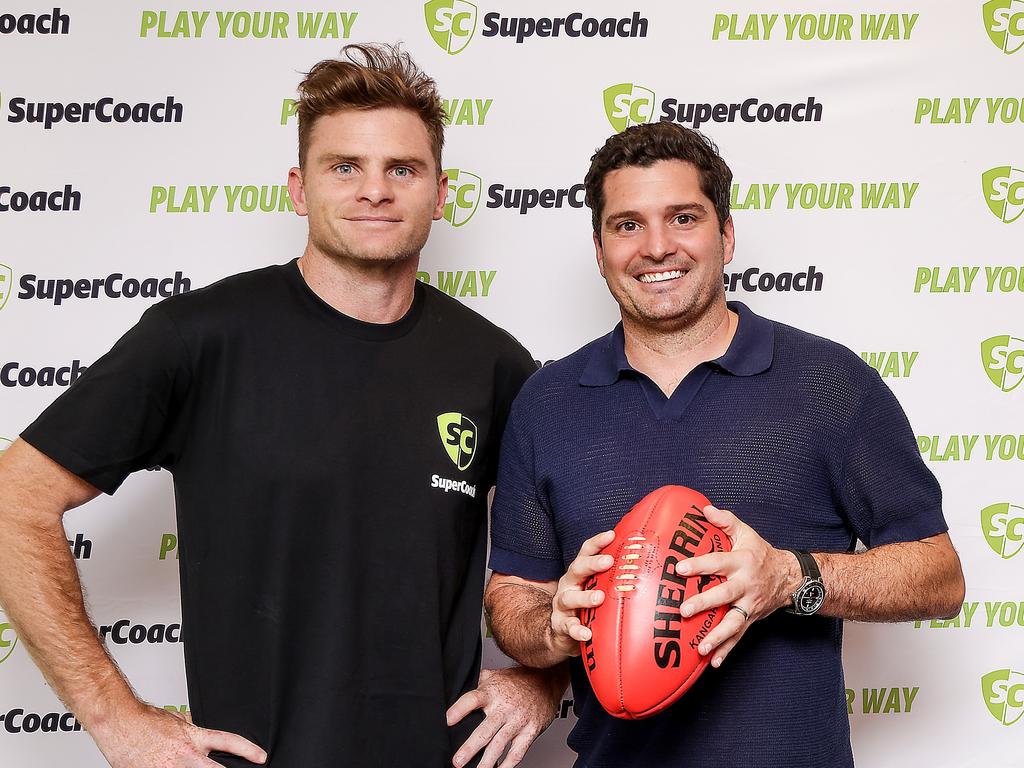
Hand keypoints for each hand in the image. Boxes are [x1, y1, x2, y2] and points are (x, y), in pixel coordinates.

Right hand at [92, 702, 266, 766]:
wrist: (119, 723)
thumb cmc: (144, 721)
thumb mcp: (176, 720)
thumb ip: (190, 730)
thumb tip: (197, 732)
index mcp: (194, 737)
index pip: (229, 742)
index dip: (249, 751)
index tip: (261, 757)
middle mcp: (186, 755)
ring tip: (191, 767)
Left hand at [447, 665, 564, 767]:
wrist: (546, 681)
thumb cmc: (518, 680)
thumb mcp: (496, 675)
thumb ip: (478, 683)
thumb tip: (457, 687)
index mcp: (492, 692)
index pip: (472, 700)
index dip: (459, 710)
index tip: (446, 721)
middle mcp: (504, 708)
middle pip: (485, 729)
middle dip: (470, 747)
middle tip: (458, 761)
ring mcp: (518, 721)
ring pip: (500, 744)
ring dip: (487, 762)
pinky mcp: (530, 731)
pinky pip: (518, 752)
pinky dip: (508, 765)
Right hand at [548, 530, 614, 658]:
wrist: (564, 632)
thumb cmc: (588, 605)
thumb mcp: (598, 587)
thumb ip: (614, 577)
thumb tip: (647, 564)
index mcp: (580, 573)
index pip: (586, 552)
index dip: (597, 542)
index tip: (611, 534)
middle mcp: (569, 585)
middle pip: (577, 569)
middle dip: (592, 564)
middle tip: (608, 561)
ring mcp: (563, 605)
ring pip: (569, 598)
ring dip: (585, 597)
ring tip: (599, 597)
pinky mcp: (561, 625)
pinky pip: (568, 627)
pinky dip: (577, 630)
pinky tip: (587, 633)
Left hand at [676, 505, 796, 667]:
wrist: (790, 577)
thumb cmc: (760, 552)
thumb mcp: (746, 532)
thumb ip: (725, 520)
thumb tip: (704, 510)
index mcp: (742, 562)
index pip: (718, 562)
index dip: (699, 564)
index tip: (680, 568)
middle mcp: (746, 585)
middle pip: (725, 595)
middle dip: (705, 603)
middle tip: (684, 610)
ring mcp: (749, 605)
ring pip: (734, 622)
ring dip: (717, 637)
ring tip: (700, 648)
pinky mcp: (751, 619)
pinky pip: (739, 637)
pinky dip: (727, 651)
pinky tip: (713, 663)